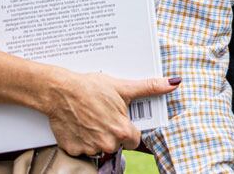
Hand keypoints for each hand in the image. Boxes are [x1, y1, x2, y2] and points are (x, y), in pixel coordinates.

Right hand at [38, 70, 179, 156]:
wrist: (60, 91)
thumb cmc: (91, 87)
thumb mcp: (123, 87)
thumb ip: (150, 87)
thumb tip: (174, 82)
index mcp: (122, 131)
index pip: (134, 140)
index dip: (128, 130)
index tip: (121, 120)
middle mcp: (107, 143)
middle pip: (117, 145)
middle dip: (112, 133)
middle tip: (103, 117)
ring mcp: (89, 148)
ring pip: (99, 148)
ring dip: (97, 138)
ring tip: (90, 119)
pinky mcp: (72, 150)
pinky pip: (81, 150)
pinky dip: (81, 140)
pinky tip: (79, 125)